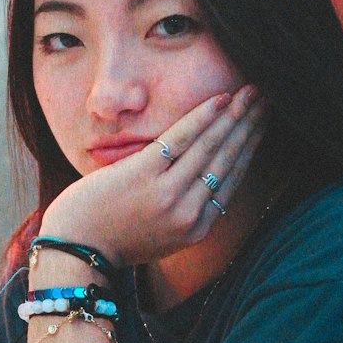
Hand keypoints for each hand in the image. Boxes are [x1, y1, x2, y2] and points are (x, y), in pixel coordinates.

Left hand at [40, 85, 265, 267]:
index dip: (250, 149)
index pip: (232, 181)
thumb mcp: (161, 236)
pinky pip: (181, 139)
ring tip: (251, 93)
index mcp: (196, 229)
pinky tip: (221, 100)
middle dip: (250, 126)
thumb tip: (203, 183)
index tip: (261, 127)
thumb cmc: (113, 237)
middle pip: (228, 160)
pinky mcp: (144, 174)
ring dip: (235, 116)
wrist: (75, 249)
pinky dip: (203, 117)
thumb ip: (184, 212)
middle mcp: (188, 213)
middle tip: (267, 100)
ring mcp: (167, 193)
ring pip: (211, 147)